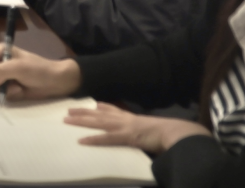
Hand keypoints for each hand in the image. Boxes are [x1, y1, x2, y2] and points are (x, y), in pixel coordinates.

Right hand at [0, 45, 80, 102]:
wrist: (56, 82)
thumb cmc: (39, 70)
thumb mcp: (19, 67)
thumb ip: (0, 71)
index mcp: (0, 51)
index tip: (1, 72)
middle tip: (12, 82)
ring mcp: (3, 76)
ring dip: (5, 90)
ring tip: (18, 88)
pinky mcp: (8, 88)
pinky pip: (0, 94)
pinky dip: (9, 95)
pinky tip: (20, 92)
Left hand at [64, 104, 210, 154]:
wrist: (177, 133)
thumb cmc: (168, 133)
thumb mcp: (153, 127)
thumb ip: (146, 127)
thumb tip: (145, 131)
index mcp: (133, 118)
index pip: (114, 110)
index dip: (102, 107)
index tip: (91, 104)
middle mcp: (126, 119)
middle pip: (100, 114)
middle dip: (83, 112)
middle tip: (68, 110)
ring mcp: (125, 127)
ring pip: (98, 123)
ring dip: (81, 121)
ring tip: (67, 120)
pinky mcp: (127, 137)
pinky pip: (106, 138)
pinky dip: (93, 139)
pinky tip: (81, 140)